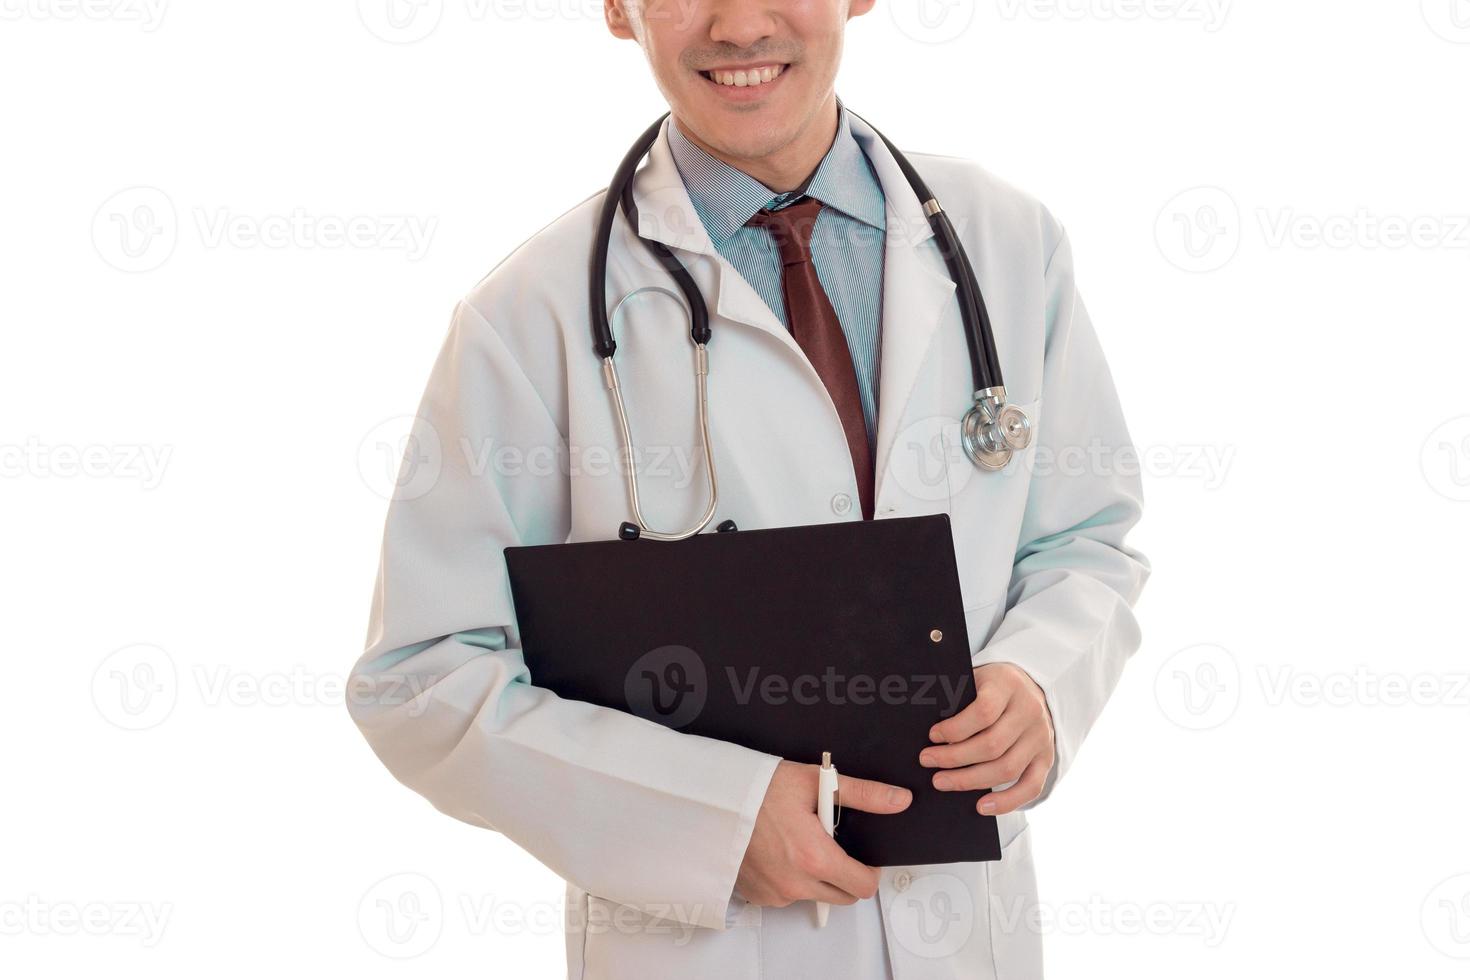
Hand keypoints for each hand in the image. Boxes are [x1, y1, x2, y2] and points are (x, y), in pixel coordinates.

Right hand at [735, 760, 911, 907]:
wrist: (714, 800)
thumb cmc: (761, 788)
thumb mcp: (817, 781)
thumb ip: (863, 794)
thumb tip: (898, 800)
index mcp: (815, 858)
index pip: (863, 886)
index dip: (870, 871)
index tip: (863, 855)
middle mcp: (795, 883)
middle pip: (842, 896)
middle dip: (845, 875)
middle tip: (830, 843)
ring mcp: (775, 893)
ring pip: (814, 895)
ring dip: (816, 877)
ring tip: (799, 842)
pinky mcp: (759, 896)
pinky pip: (787, 896)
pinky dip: (790, 879)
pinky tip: (779, 852)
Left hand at [920, 662, 1054, 814]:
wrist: (1029, 687)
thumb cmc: (990, 686)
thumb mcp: (975, 678)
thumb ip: (957, 695)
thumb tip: (927, 728)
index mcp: (1008, 685)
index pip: (984, 711)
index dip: (955, 728)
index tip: (932, 736)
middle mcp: (1029, 711)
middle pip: (992, 745)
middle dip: (954, 758)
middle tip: (926, 760)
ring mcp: (1041, 737)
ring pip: (1007, 768)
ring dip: (970, 781)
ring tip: (941, 782)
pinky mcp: (1046, 758)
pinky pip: (1031, 787)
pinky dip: (1007, 802)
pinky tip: (981, 807)